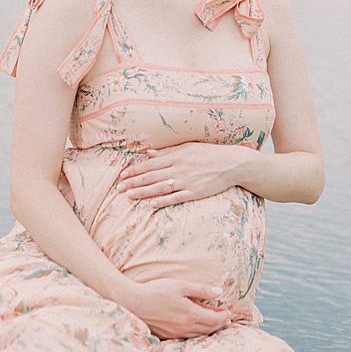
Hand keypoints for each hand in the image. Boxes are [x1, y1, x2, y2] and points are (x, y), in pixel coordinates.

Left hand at [117, 143, 244, 208]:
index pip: (150, 163)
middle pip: (151, 176)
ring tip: (128, 195)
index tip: (122, 175)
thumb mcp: (188, 147)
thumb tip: (148, 152)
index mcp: (177, 155)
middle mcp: (179, 168)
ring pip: (160, 187)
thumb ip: (168, 151)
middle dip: (133, 182)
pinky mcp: (195, 192)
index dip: (135, 169)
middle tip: (118, 188)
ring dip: (143, 192)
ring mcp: (187, 181)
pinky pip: (176, 198)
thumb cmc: (209, 154)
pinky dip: (163, 201)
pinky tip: (151, 204)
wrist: (232, 163)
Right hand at [120, 277, 230, 339]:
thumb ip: (201, 290)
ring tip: (215, 325)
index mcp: (191, 314)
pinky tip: (196, 328)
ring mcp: (176, 333)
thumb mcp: (181, 285)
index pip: (215, 320)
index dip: (224, 316)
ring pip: (199, 335)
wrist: (133, 303)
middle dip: (220, 324)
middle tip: (227, 320)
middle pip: (209, 329)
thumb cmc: (156, 291)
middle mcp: (185, 327)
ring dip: (210, 330)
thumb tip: (219, 292)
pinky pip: (188, 337)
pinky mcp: (168, 336)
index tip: (229, 312)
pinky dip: (197, 332)